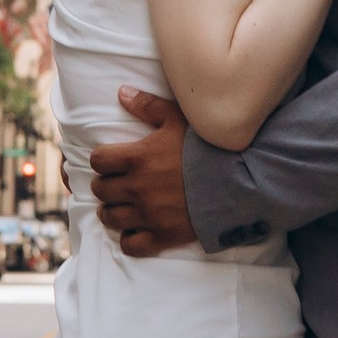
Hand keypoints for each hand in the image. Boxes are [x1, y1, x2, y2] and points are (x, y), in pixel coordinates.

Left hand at [87, 87, 196, 256]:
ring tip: (120, 205)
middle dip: (105, 184)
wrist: (239, 180)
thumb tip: (122, 93)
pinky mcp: (162, 235)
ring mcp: (149, 214)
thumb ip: (148, 106)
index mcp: (137, 158)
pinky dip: (128, 238)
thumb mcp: (179, 118)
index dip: (102, 159)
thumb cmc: (208, 146)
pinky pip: (131, 244)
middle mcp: (137, 187)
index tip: (112, 161)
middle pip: (101, 189)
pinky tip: (135, 229)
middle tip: (116, 182)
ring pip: (110, 217)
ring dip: (111, 210)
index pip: (98, 160)